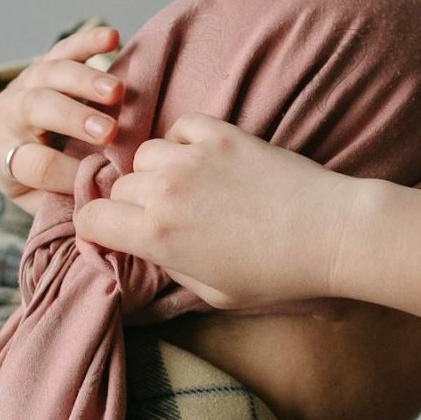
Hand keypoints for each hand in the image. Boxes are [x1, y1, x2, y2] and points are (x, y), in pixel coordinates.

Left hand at [0, 22, 126, 207]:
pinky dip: (88, 41)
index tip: (101, 177)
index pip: (34, 163)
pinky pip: (65, 48)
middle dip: (73, 118)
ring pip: (51, 74)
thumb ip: (66, 199)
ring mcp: (26, 84)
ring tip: (118, 92)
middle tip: (109, 132)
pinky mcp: (46, 63)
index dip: (66, 172)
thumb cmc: (38, 181)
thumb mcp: (41, 200)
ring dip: (86, 81)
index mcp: (4, 155)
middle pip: (36, 108)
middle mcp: (9, 115)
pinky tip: (113, 37)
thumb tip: (102, 202)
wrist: (15, 143)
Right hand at [73, 115, 363, 312]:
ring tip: (186, 187)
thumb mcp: (212, 292)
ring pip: (144, 154)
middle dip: (131, 203)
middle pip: (118, 187)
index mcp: (156, 236)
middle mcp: (164, 191)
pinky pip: (180, 127)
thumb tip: (146, 248)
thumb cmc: (276, 274)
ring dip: (157, 171)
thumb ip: (167, 266)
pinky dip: (184, 141)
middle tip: (163, 216)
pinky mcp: (221, 134)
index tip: (115, 232)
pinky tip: (203, 160)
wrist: (329, 234)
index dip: (98, 228)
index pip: (91, 219)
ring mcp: (192, 157)